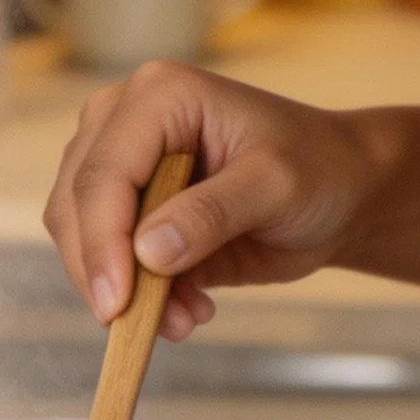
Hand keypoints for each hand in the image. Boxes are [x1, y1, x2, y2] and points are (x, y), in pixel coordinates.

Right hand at [44, 59, 399, 340]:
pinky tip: (191, 310)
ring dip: (126, 291)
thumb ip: (213, 214)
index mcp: (160, 95)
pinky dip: (139, 297)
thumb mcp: (276, 186)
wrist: (341, 191)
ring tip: (188, 318)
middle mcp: (126, 121)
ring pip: (82, 239)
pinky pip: (108, 262)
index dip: (102, 242)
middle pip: (77, 207)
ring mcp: (124, 165)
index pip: (104, 172)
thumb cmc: (318, 168)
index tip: (116, 305)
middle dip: (110, 274)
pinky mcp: (131, 210)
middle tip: (157, 325)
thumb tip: (147, 252)